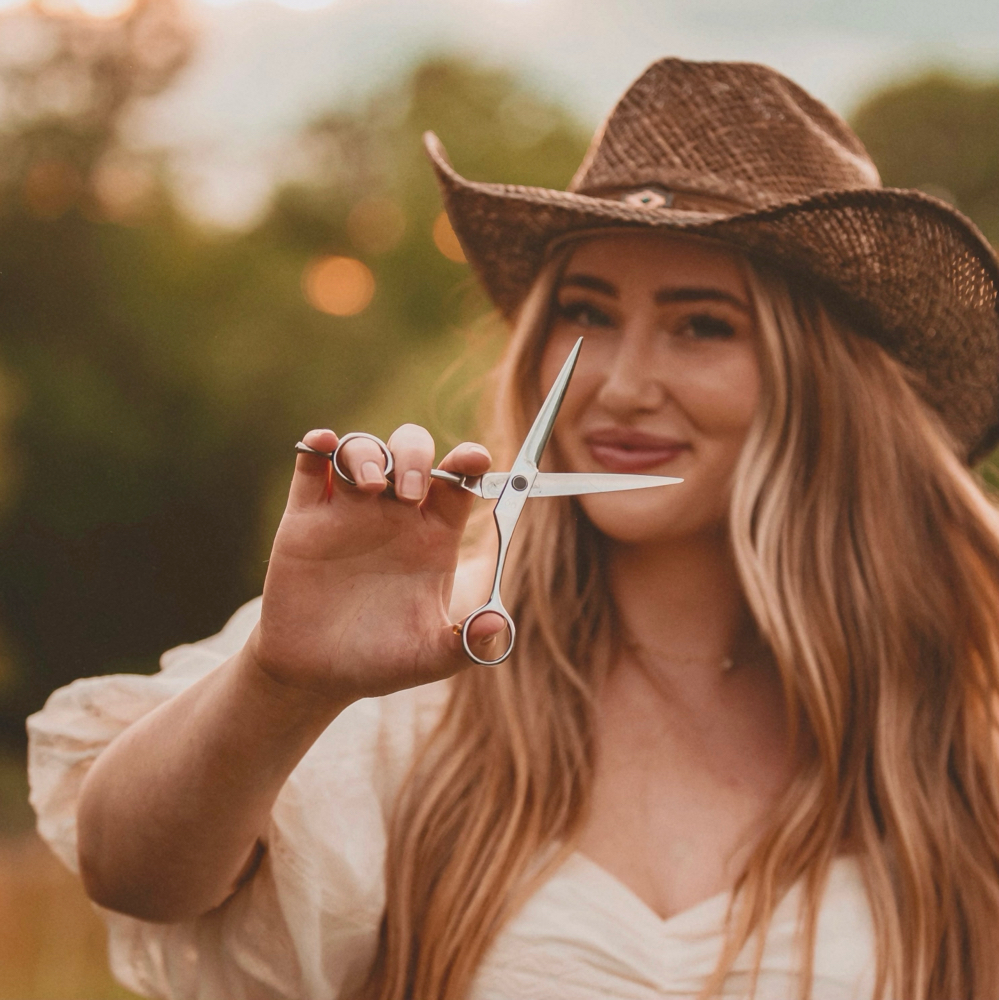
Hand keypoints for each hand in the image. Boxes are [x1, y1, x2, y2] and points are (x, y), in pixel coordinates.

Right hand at [244, 425, 505, 706]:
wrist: (316, 676)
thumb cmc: (380, 662)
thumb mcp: (429, 658)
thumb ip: (466, 643)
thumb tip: (497, 625)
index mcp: (432, 536)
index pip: (457, 482)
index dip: (469, 461)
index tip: (476, 459)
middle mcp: (394, 515)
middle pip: (411, 453)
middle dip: (415, 457)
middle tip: (411, 493)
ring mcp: (349, 512)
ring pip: (362, 451)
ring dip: (367, 453)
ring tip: (370, 487)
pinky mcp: (307, 519)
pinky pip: (311, 467)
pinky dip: (316, 446)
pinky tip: (322, 445)